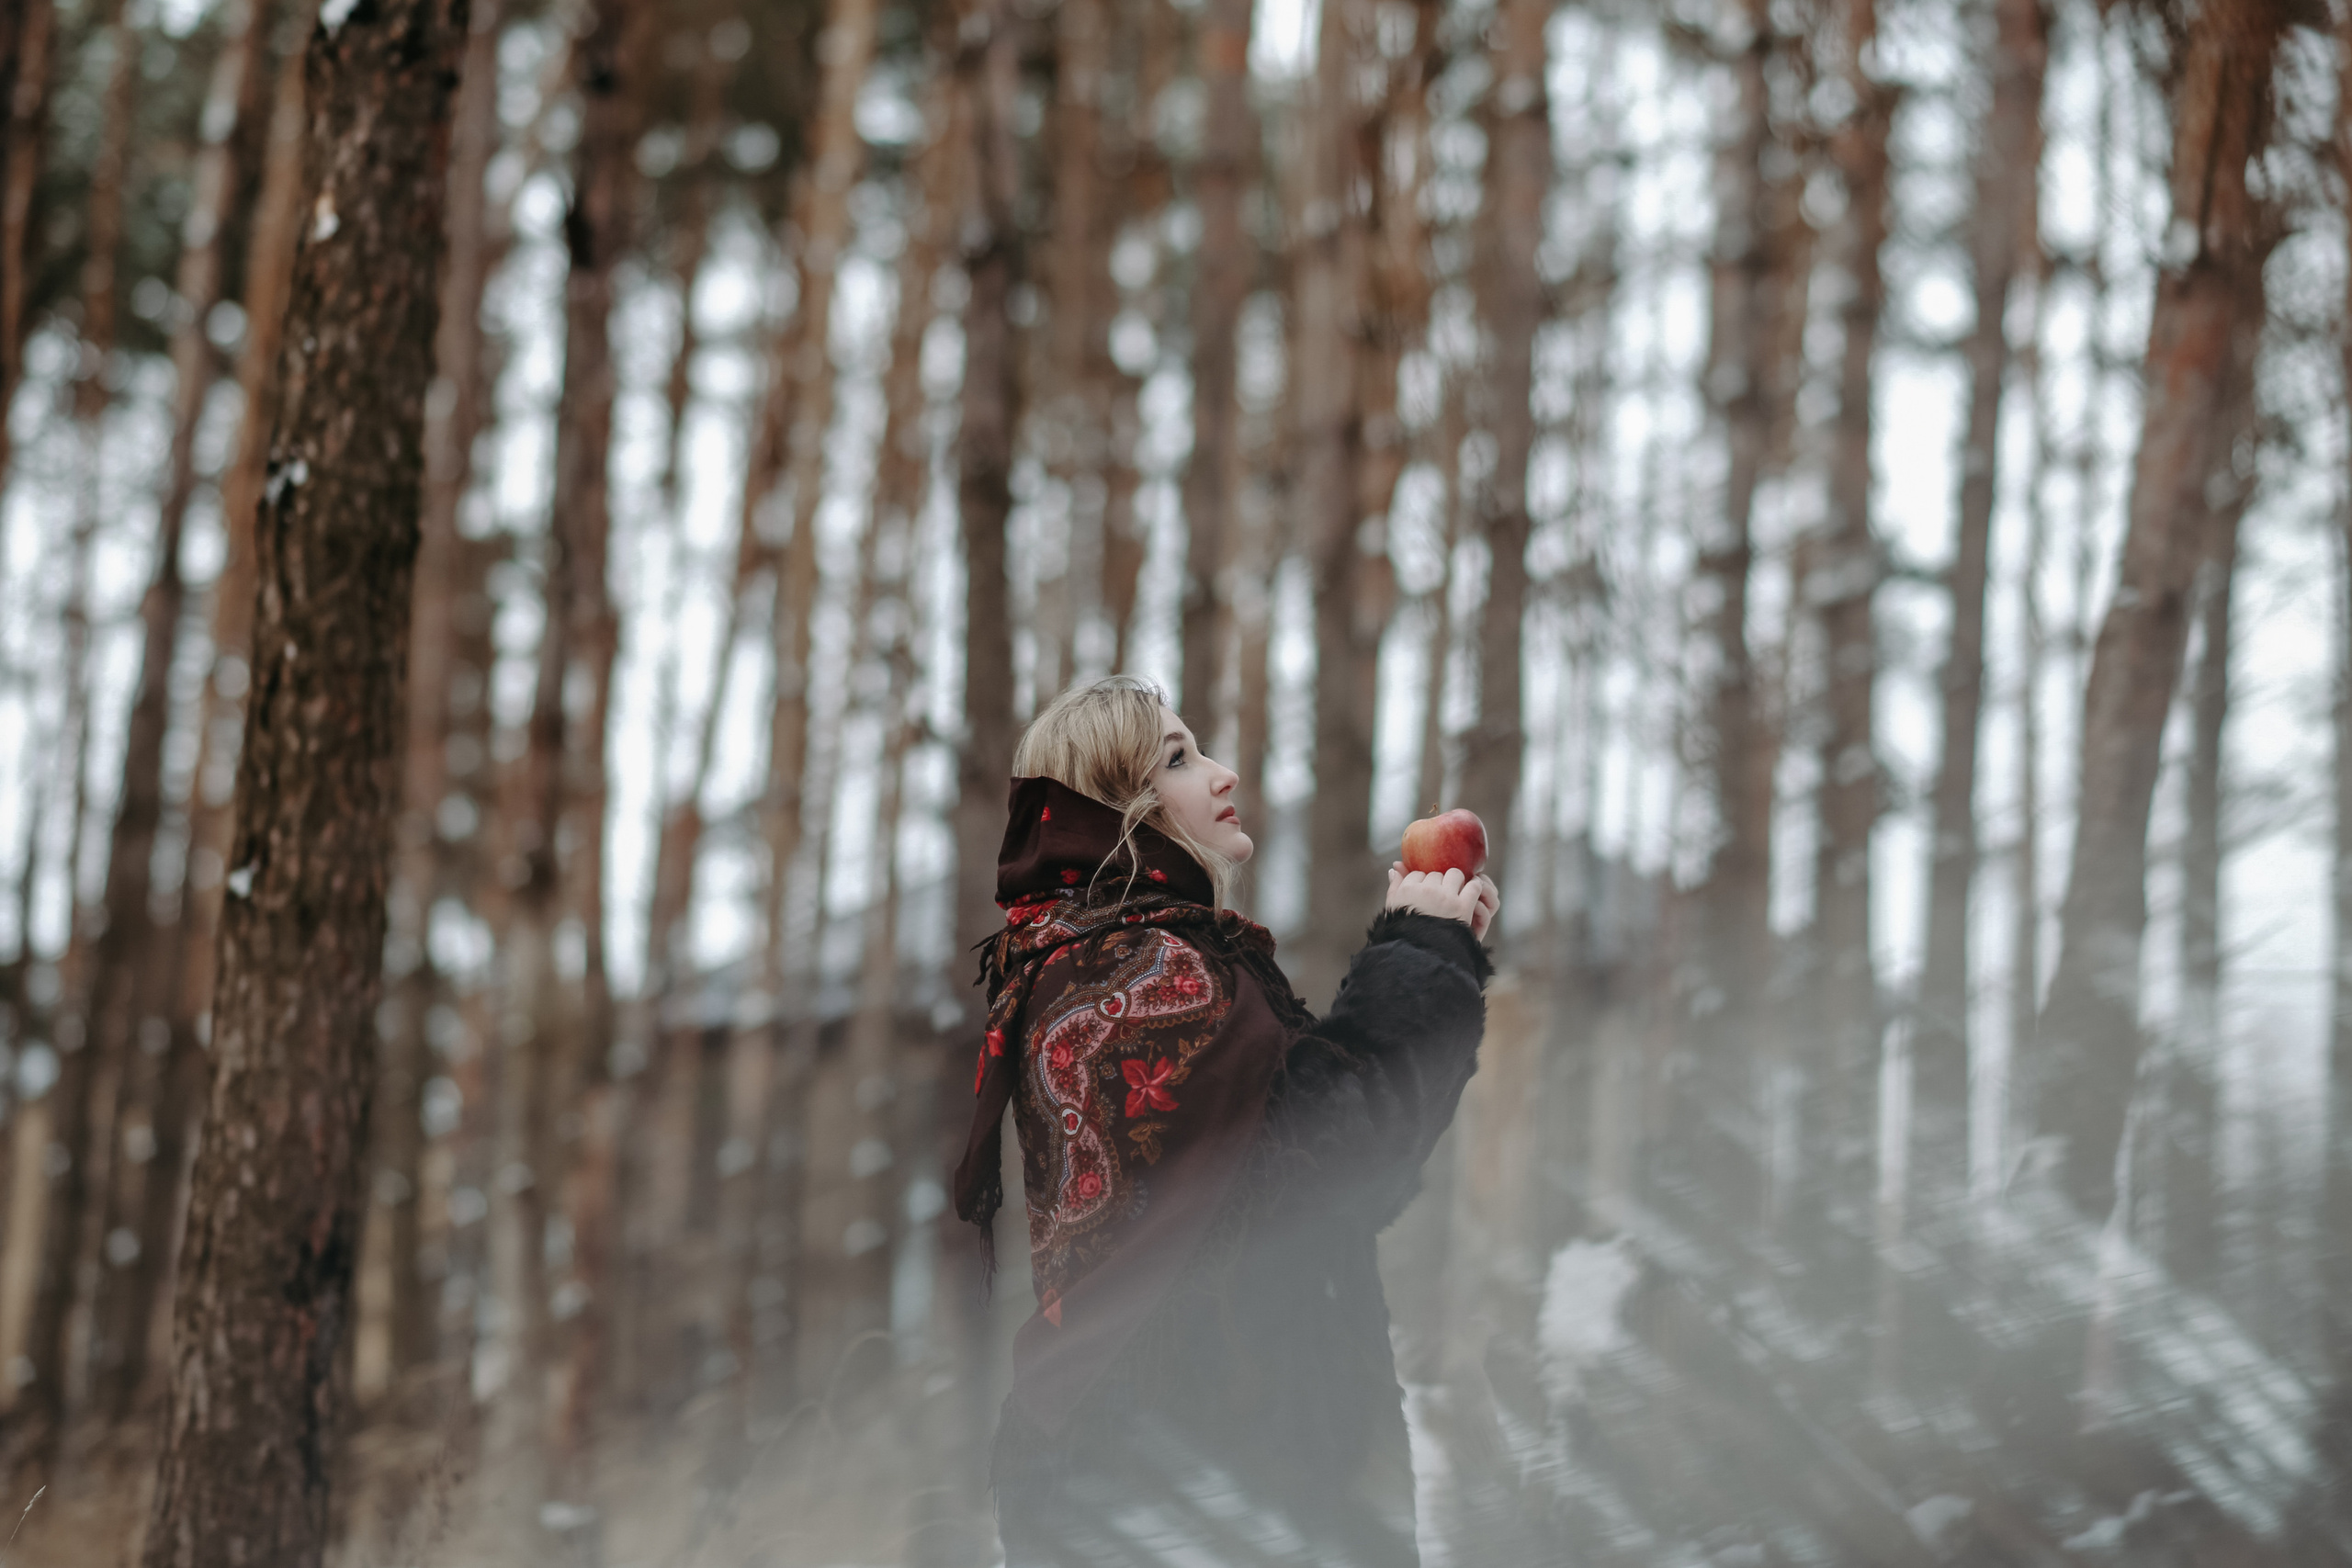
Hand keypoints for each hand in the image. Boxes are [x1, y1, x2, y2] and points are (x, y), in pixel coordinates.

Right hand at [1384, 863, 1498, 941]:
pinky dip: (1475, 887)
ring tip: (1457, 892)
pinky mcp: (1462, 907)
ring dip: (1457, 882)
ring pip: (1455, 875)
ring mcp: (1445, 898)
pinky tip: (1472, 892)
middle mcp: (1425, 891)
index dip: (1422, 882)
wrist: (1423, 958)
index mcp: (1406, 890)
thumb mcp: (1393, 911)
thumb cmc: (1405, 935)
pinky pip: (1473, 886)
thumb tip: (1393, 868)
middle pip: (1436, 874)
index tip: (1425, 893)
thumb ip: (1394, 887)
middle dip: (1439, 883)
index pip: (1417, 873)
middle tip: (1442, 895)